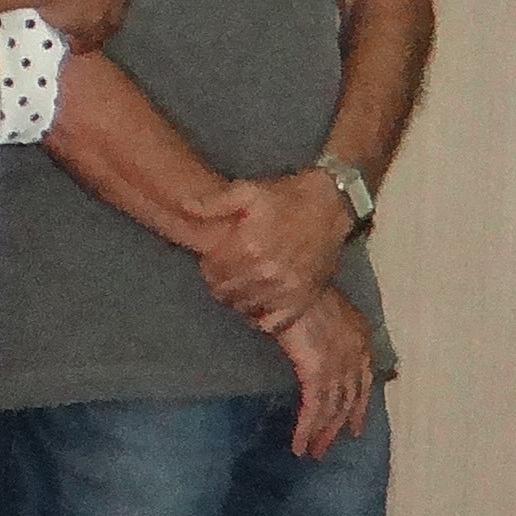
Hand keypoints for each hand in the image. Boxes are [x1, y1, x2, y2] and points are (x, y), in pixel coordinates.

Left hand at [190, 168, 357, 327]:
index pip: (211, 271)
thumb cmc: (287, 197)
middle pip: (225, 293)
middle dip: (222, 282)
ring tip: (247, 283)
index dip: (210, 265)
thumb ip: (214, 203)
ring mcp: (285, 289)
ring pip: (245, 308)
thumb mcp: (248, 191)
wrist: (331, 205)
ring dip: (240, 299)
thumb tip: (184, 206)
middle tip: (232, 270)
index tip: (218, 257)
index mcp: (248, 247)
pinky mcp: (302, 300)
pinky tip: (262, 300)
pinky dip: (262, 317)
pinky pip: (271, 324)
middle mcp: (265, 272)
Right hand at [271, 286, 374, 459]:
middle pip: (349, 401)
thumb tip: (313, 336)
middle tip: (326, 448)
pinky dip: (305, 429)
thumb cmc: (302, 289)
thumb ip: (324, 325)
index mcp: (359, 340)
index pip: (364, 382)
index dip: (359, 407)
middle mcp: (354, 358)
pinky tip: (298, 445)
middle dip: (337, 427)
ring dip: (321, 434)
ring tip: (311, 452)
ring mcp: (338, 369)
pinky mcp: (317, 376)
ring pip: (332, 410)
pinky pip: (312, 410)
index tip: (355, 427)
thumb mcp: (325, 306)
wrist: (295, 287)